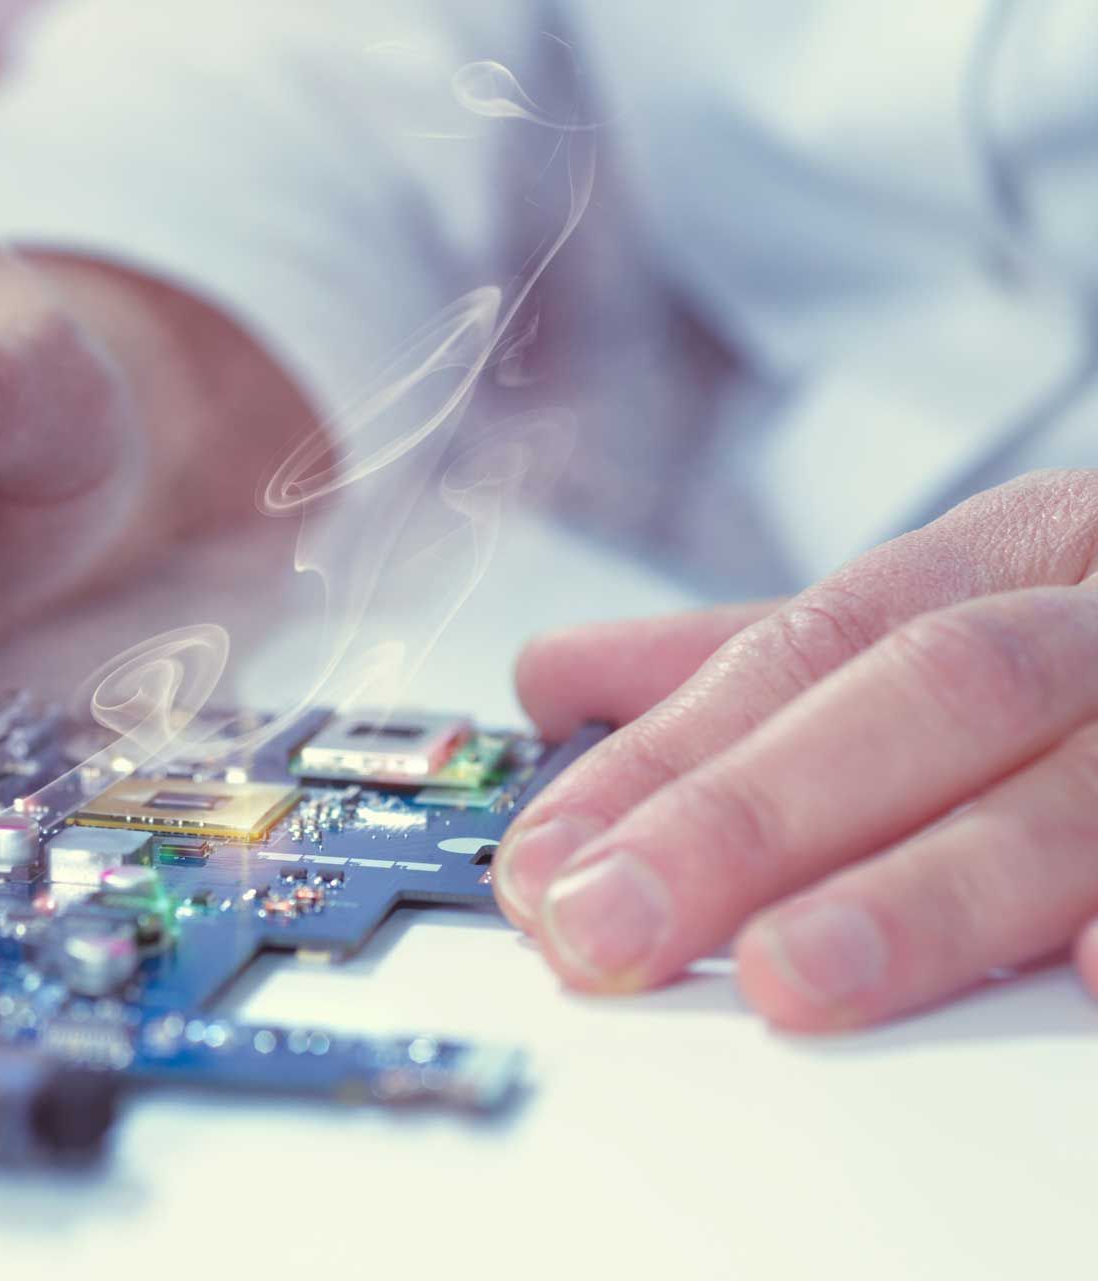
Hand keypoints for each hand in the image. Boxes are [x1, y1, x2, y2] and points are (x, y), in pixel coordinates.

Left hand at [495, 470, 1097, 1030]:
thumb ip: (760, 661)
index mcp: (1005, 556)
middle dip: (752, 819)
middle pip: (919, 696)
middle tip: (608, 927)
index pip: (799, 647)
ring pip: (1072, 783)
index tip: (542, 862)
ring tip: (789, 976)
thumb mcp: (950, 609)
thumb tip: (558, 685)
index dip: (663, 758)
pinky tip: (1084, 987)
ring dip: (927, 888)